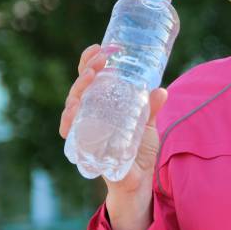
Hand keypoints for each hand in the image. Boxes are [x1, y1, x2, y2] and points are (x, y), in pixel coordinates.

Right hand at [60, 42, 169, 197]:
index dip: (90, 62)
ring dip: (77, 90)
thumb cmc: (138, 151)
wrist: (140, 182)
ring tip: (88, 78)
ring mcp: (85, 131)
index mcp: (102, 105)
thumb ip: (151, 108)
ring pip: (72, 107)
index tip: (100, 47)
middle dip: (87, 71)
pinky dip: (69, 122)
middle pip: (80, 89)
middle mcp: (90, 115)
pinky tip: (73, 111)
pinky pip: (71, 133)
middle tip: (100, 59)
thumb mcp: (147, 125)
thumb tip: (161, 90)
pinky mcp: (84, 147)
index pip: (91, 79)